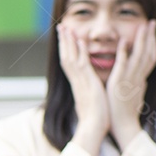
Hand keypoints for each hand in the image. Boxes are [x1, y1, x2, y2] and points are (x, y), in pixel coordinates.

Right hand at [56, 24, 109, 155]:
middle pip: (66, 57)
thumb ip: (89, 92)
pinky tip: (80, 41)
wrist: (93, 128)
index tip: (65, 38)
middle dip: (64, 41)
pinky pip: (82, 64)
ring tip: (65, 28)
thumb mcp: (90, 101)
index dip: (67, 50)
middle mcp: (76, 81)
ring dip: (68, 42)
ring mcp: (80, 81)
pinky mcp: (87, 83)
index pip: (69, 63)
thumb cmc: (94, 119)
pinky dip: (80, 52)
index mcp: (77, 84)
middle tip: (61, 26)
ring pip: (71, 57)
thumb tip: (89, 90)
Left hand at [106, 19, 155, 147]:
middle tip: (152, 22)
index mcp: (141, 80)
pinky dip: (124, 52)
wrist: (123, 127)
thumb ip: (138, 87)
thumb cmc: (126, 114)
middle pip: (148, 53)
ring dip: (141, 39)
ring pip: (139, 56)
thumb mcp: (135, 97)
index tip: (153, 33)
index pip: (151, 59)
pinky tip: (124, 40)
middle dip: (151, 37)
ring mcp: (129, 80)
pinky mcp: (119, 83)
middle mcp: (138, 78)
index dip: (153, 45)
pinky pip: (122, 65)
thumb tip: (143, 82)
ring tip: (143, 25)